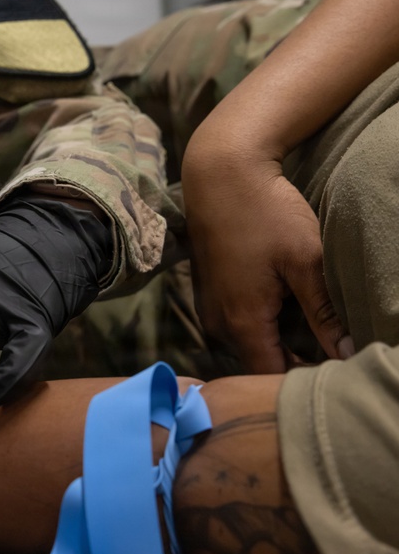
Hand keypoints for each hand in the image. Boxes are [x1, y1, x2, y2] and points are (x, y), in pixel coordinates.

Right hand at [183, 152, 350, 372]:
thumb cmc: (265, 212)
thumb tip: (346, 352)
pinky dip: (261, 326)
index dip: (304, 378)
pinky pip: (236, 324)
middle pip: (258, 362)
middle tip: (331, 354)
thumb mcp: (305, 260)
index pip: (272, 375)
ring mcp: (209, 307)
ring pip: (246, 344)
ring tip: (313, 336)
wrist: (220, 175)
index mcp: (242, 321)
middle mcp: (218, 322)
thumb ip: (324, 312)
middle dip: (292, 364)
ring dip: (276, 345)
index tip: (335, 371)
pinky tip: (285, 310)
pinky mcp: (208, 292)